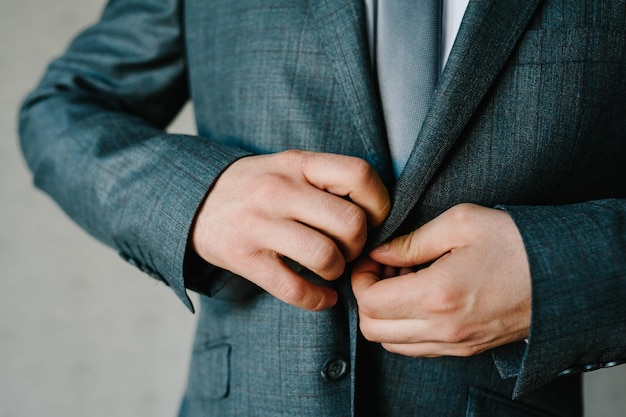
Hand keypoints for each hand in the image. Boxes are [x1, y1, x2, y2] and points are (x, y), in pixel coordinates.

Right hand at [192, 150, 389, 310]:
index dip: (379, 204)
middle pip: (350, 223)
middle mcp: (279, 191)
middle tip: (349, 249)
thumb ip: (326, 180)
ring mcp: (259, 225)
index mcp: (297, 164)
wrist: (194, 202)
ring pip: (326, 257)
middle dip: (359, 245)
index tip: (373, 219)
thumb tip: (375, 213)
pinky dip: (319, 300)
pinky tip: (324, 297)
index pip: (359, 175)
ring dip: (338, 271)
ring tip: (331, 268)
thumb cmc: (255, 187)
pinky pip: (295, 289)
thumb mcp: (288, 166)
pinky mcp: (244, 258)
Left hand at [352, 204, 530, 356]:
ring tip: (404, 280)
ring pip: (392, 344)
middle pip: (373, 330)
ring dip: (385, 314)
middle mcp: (443, 329)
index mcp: (438, 295)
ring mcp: (455, 344)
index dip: (359, 278)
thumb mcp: (461, 223)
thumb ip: (412, 240)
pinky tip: (422, 296)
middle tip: (382, 269)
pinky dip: (406, 326)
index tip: (370, 258)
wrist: (566, 275)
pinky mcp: (466, 349)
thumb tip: (379, 253)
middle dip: (366, 297)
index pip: (370, 302)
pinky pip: (417, 347)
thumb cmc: (517, 242)